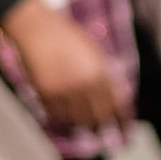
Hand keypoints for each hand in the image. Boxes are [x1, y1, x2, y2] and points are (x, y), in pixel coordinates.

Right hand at [0, 0, 125, 136]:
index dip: (122, 120)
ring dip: (78, 123)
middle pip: (98, 117)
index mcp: (101, 72)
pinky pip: (57, 115)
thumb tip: (113, 98)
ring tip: (78, 122)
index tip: (124, 130)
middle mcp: (86, 84)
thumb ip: (103, 74)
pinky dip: (60, 118)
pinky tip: (61, 115)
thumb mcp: (93, 52)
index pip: (117, 104)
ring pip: (77, 120)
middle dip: (99, 125)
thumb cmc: (65, 37)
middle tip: (97, 128)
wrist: (36, 29)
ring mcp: (66, 90)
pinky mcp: (47, 93)